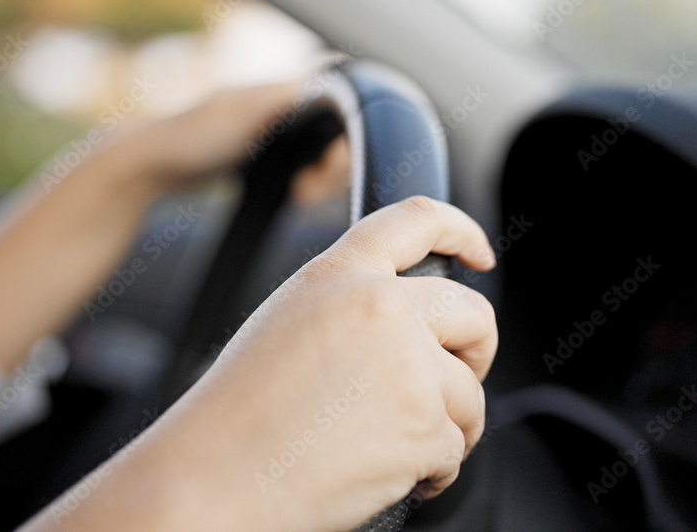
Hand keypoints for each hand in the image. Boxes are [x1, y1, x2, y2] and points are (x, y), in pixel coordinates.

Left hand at [120, 83, 349, 201]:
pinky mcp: (263, 156)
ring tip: (301, 197)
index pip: (338, 110)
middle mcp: (282, 109)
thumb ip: (288, 94)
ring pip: (320, 157)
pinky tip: (295, 194)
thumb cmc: (191, 137)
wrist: (148, 168)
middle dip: (331, 170)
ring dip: (319, 181)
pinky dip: (305, 184)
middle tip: (308, 193)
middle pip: (334, 138)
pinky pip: (303, 169)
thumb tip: (335, 67)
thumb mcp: (243, 113)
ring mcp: (273, 133)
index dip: (344, 142)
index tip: (329, 168)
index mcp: (281, 93)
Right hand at [150, 197, 497, 530]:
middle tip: (456, 380)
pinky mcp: (424, 425)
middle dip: (476, 351)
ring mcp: (408, 365)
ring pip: (469, 393)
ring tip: (397, 446)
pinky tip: (389, 474)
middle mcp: (380, 308)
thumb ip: (351, 306)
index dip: (462, 231)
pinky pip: (456, 447)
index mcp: (339, 274)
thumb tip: (411, 325)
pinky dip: (434, 470)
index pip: (417, 220)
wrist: (216, 477)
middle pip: (472, 313)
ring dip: (449, 425)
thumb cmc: (238, 413)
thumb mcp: (288, 322)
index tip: (481, 255)